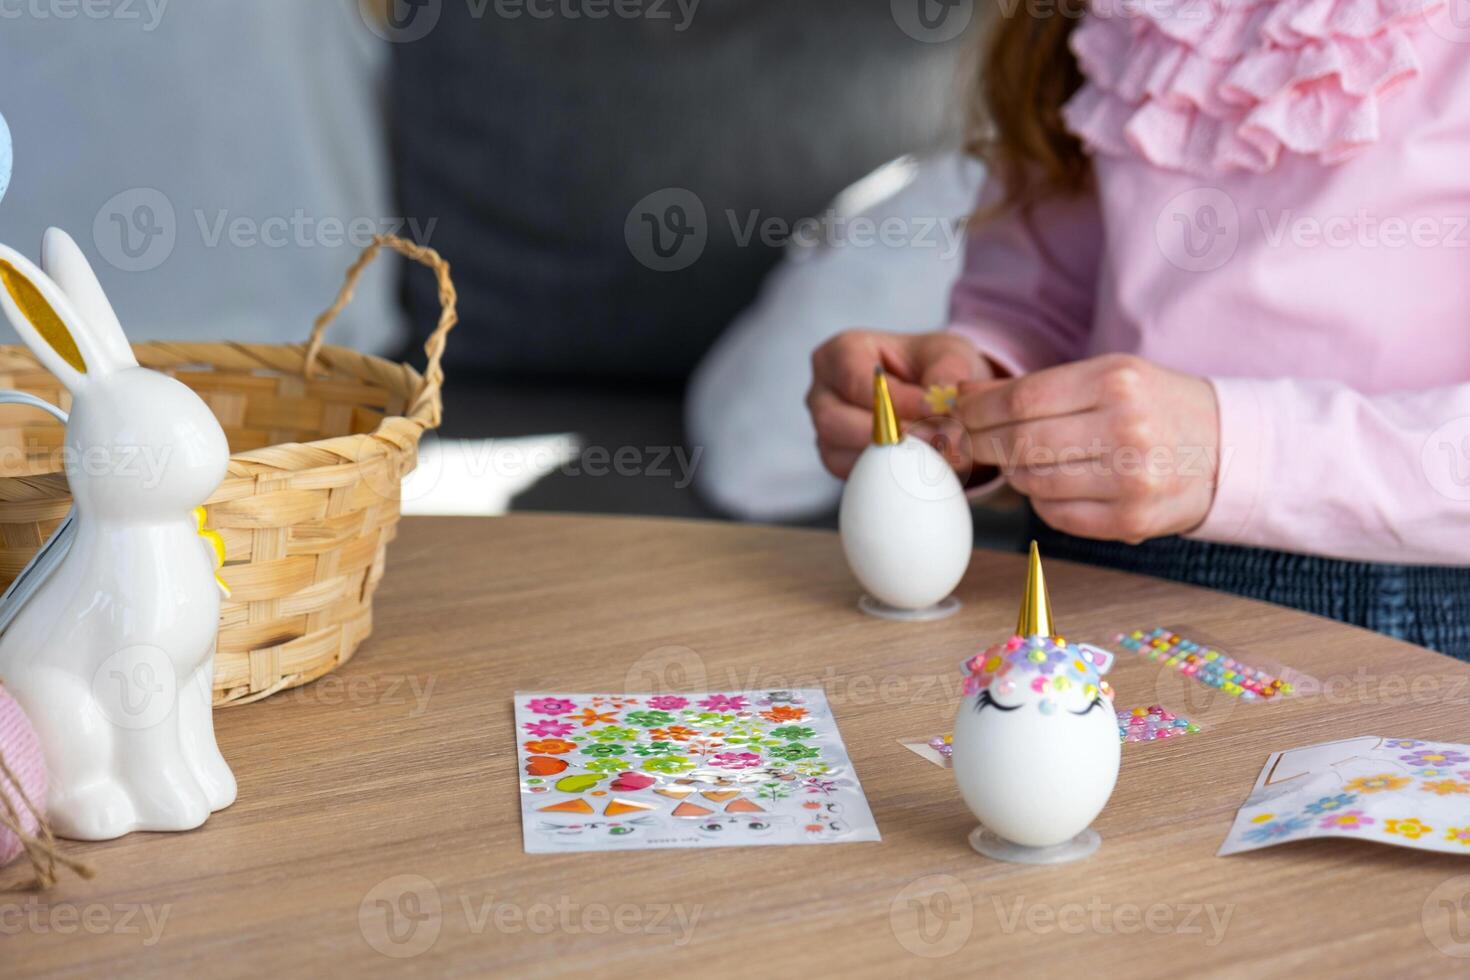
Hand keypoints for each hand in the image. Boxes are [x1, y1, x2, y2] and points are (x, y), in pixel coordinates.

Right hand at [808, 330, 993, 477]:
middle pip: (832, 421)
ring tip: (931, 450)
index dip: (895, 399)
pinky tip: (917, 462)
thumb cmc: (930, 365)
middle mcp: (823, 392)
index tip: (934, 410)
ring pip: (837, 453)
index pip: (855, 380)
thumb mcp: (948, 354)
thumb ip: (948, 372)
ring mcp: (825, 430)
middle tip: (933, 436)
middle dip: (886, 433)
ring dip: (887, 457)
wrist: (931, 391)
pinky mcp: (837, 459)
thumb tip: (943, 402)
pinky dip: (885, 472)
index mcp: (841, 353)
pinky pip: (850, 474)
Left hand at [956, 354, 1219, 542]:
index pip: (1022, 399)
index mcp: (1116, 381)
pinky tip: (1051, 485)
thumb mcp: (1105, 376)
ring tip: (1021, 459)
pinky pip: (1057, 516)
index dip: (979, 410)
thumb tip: (963, 396)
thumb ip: (1036, 387)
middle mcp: (1127, 428)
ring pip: (1035, 482)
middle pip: (1022, 443)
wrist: (1227, 448)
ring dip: (1014, 473)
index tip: (962, 413)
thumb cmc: (1154, 406)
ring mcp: (1132, 479)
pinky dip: (1041, 501)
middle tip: (972, 440)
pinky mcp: (1133, 520)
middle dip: (983, 443)